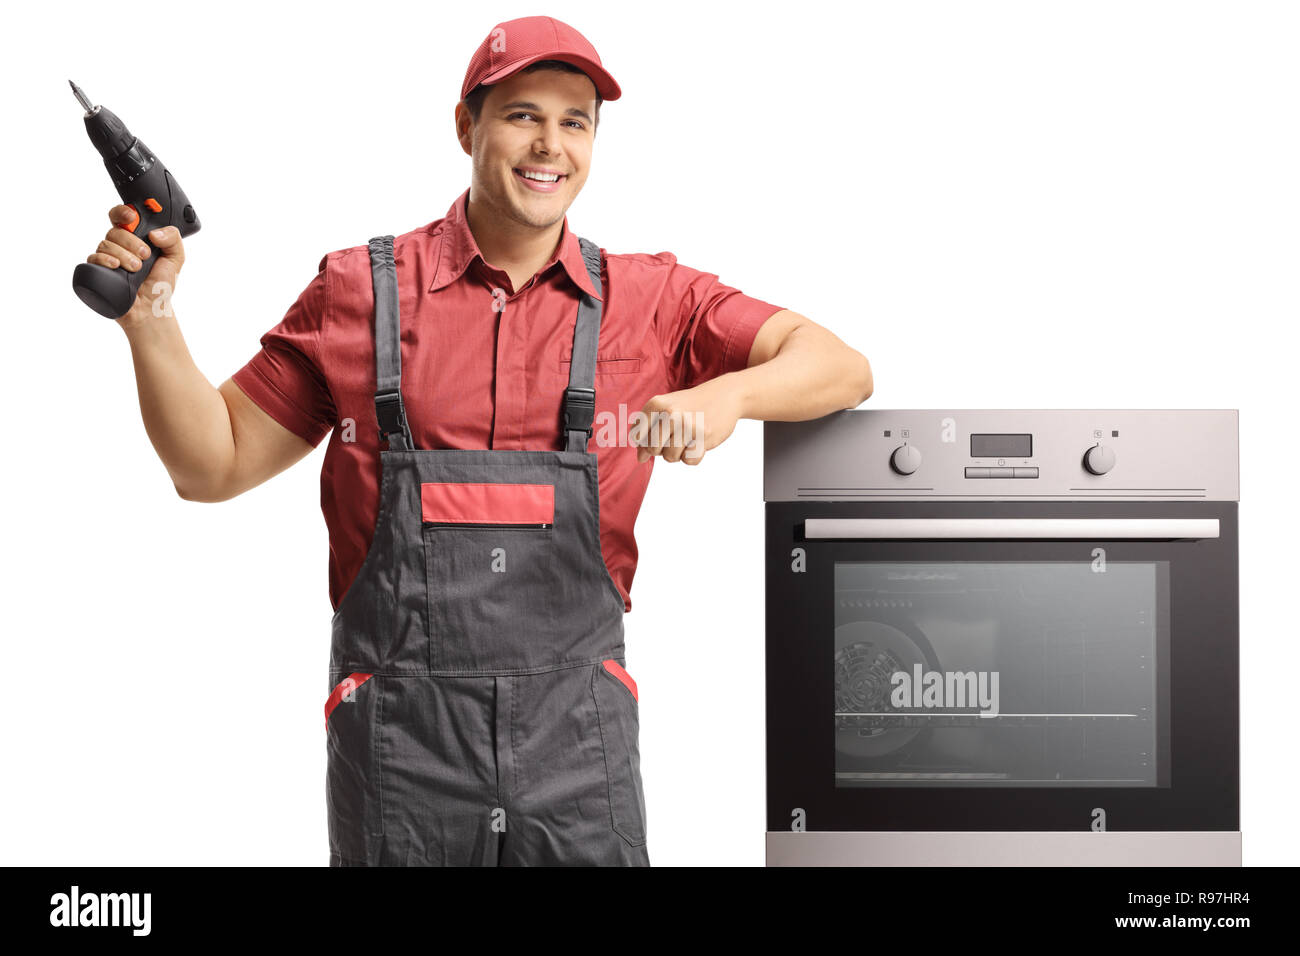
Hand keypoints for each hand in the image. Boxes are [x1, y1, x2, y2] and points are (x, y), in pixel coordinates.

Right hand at [85, 204, 185, 330]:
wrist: (151, 309)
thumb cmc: (161, 284)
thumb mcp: (175, 259)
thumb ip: (173, 240)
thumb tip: (155, 233)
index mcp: (136, 238)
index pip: (122, 217)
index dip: (123, 212)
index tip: (131, 217)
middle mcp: (120, 245)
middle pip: (115, 230)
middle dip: (131, 241)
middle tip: (145, 256)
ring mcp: (109, 258)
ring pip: (106, 243)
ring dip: (123, 254)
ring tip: (137, 269)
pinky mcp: (99, 271)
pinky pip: (94, 258)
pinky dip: (105, 260)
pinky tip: (116, 266)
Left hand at [630, 379, 743, 465]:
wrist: (724, 395)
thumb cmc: (689, 406)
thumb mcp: (664, 411)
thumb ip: (647, 433)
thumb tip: (640, 459)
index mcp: (655, 405)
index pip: (637, 438)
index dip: (647, 441)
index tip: (660, 432)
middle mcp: (669, 413)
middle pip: (653, 450)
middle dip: (663, 449)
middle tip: (677, 434)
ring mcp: (687, 425)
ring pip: (670, 458)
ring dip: (679, 453)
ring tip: (688, 437)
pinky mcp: (704, 436)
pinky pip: (689, 461)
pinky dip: (694, 456)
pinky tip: (699, 441)